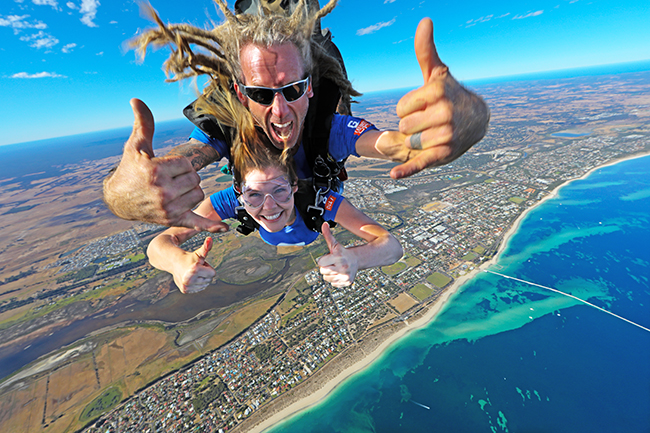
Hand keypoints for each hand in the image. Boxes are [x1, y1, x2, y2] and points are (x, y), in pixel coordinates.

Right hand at [103, 99, 226, 231]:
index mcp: (156, 171)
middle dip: (186, 177)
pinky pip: (196, 223)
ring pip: (198, 194)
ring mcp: (168, 208)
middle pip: (195, 179)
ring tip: (174, 190)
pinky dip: (210, 226)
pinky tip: (223, 228)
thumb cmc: (130, 170)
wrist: (119, 200)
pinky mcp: (172, 220)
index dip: (179, 164)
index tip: (165, 167)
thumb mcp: (136, 146)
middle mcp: (163, 191)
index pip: (187, 164)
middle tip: (169, 179)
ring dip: (191, 191)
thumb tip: (136, 99)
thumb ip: (143, 123)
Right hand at [173, 237, 215, 293]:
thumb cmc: (189, 257)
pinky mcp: (185, 290)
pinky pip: (199, 289)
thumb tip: (210, 239)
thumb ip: (206, 247)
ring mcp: (187, 286)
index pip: (213, 273)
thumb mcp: (199, 253)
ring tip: (193, 273)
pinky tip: (191, 278)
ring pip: (205, 285)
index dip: (207, 267)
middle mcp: (189, 279)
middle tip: (196, 268)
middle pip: (209, 280)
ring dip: (201, 279)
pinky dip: (197, 284)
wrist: (174, 262)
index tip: (199, 264)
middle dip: (205, 273)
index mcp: (194, 269)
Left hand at [317, 223, 357, 286]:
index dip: (323, 260)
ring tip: (336, 268)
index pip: (320, 263)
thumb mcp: (335, 244)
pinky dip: (335, 280)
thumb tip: (323, 224)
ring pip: (327, 279)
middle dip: (326, 267)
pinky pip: (333, 284)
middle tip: (332, 263)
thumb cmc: (342, 252)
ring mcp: (345, 276)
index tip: (329, 258)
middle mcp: (342, 267)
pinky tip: (340, 274)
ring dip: (330, 274)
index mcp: (338, 257)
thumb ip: (328, 235)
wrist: (357, 260)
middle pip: (323, 272)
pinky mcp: (347, 282)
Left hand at [384, 18, 487, 178]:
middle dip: (412, 126)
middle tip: (429, 122)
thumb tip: (425, 20)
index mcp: (438, 92)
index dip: (408, 109)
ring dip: (416, 142)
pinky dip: (407, 170)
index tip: (424, 107)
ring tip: (433, 134)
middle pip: (404, 127)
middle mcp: (444, 113)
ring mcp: (446, 135)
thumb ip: (426, 51)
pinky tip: (394, 175)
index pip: (400, 109)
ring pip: (409, 143)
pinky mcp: (444, 155)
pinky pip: (421, 163)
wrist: (476, 121)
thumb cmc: (450, 95)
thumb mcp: (437, 74)